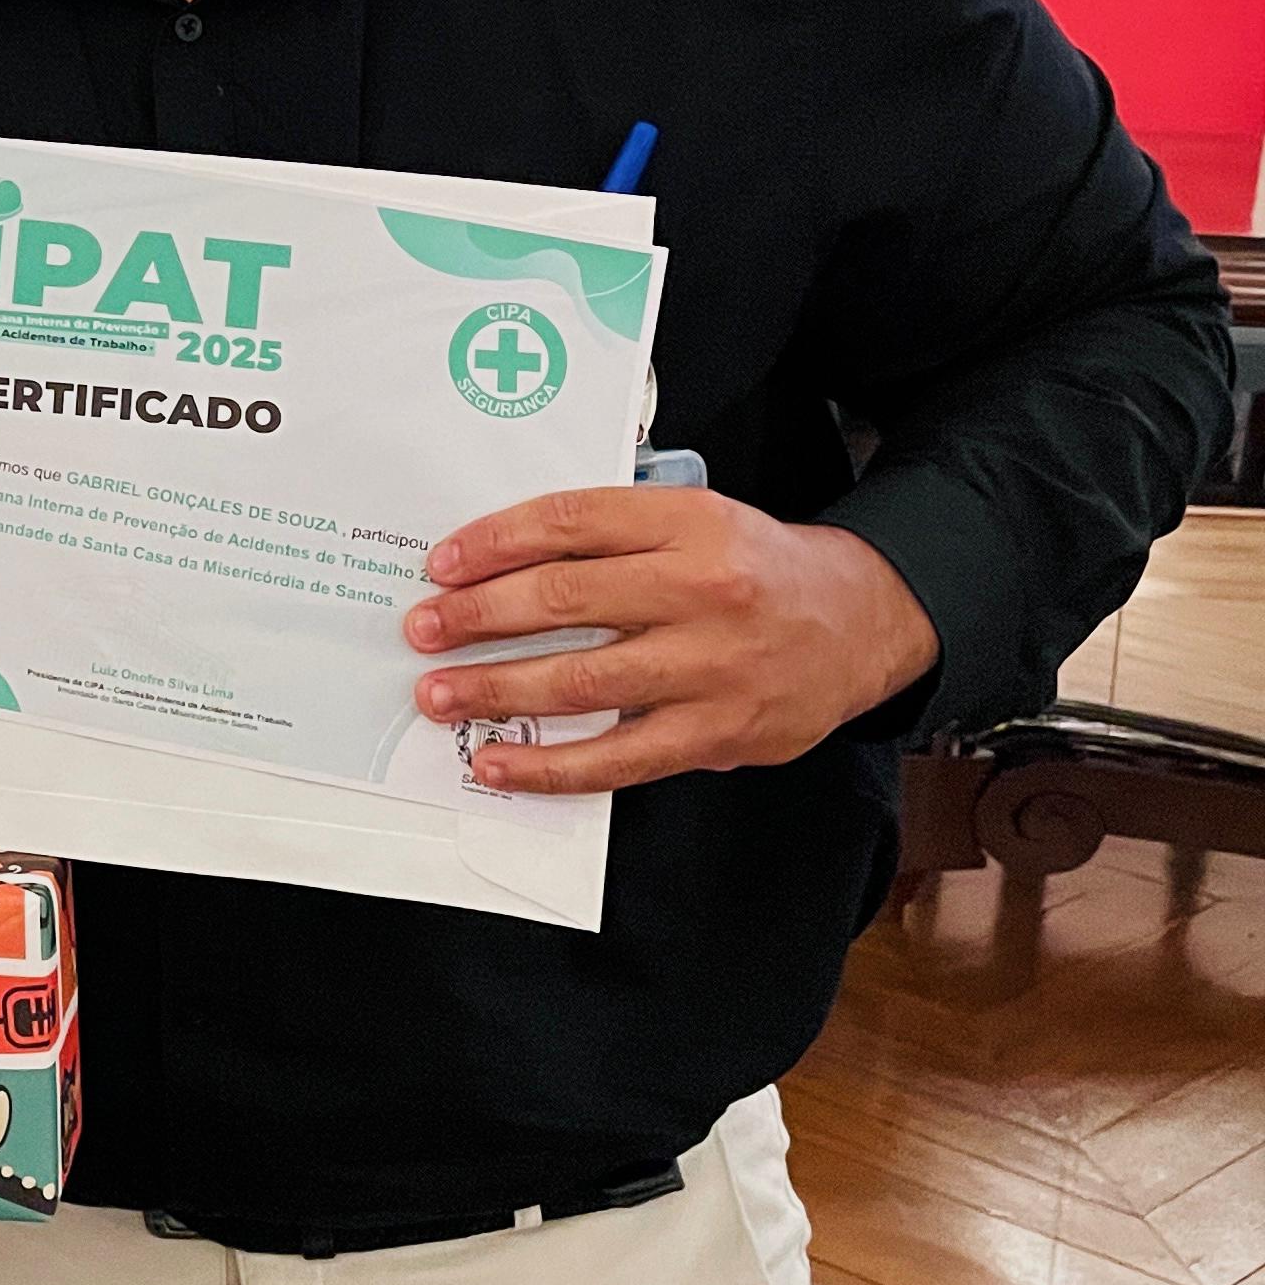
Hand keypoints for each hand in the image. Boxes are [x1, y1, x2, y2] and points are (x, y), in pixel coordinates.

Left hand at [403, 486, 936, 797]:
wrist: (861, 623)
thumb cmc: (758, 568)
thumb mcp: (698, 519)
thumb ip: (616, 531)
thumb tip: (502, 562)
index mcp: (691, 522)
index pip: (572, 522)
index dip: (496, 542)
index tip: (443, 563)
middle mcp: (701, 589)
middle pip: (566, 598)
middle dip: (478, 616)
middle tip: (424, 629)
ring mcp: (710, 667)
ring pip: (581, 681)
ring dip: (496, 690)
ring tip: (438, 695)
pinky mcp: (715, 734)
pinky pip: (616, 758)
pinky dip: (549, 765)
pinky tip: (498, 762)